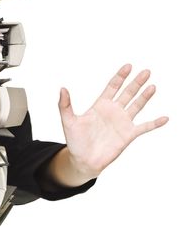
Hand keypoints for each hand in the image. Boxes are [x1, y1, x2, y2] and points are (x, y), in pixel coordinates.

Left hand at [56, 64, 168, 183]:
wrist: (83, 160)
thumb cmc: (75, 140)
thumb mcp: (68, 121)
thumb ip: (65, 105)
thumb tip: (62, 88)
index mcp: (100, 105)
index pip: (112, 87)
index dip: (120, 77)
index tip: (128, 66)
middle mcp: (113, 111)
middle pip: (127, 93)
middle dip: (136, 82)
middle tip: (145, 71)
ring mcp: (122, 123)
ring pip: (136, 106)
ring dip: (145, 97)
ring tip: (152, 86)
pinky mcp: (128, 135)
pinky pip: (144, 127)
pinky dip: (155, 123)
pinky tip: (165, 118)